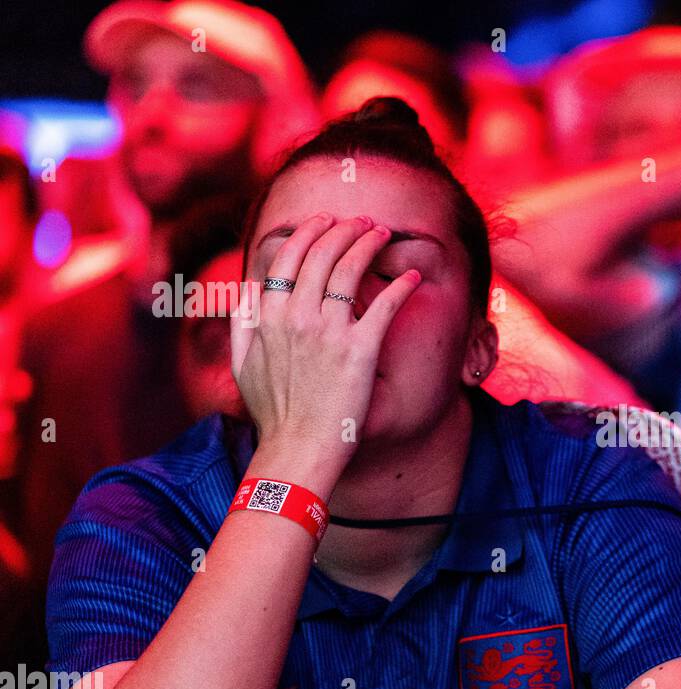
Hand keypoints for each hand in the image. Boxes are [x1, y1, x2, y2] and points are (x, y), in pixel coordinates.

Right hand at [231, 213, 419, 465]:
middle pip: (321, 254)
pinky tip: (413, 276)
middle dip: (344, 229)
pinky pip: (384, 305)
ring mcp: (327, 331)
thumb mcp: (243, 364)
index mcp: (267, 315)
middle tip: (362, 221)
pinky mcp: (359, 350)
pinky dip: (400, 286)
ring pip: (349, 269)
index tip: (326, 221)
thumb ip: (243, 322)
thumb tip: (246, 288)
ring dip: (369, 244)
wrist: (297, 449)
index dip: (309, 232)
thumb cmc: (273, 413)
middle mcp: (295, 316)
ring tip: (383, 234)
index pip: (288, 257)